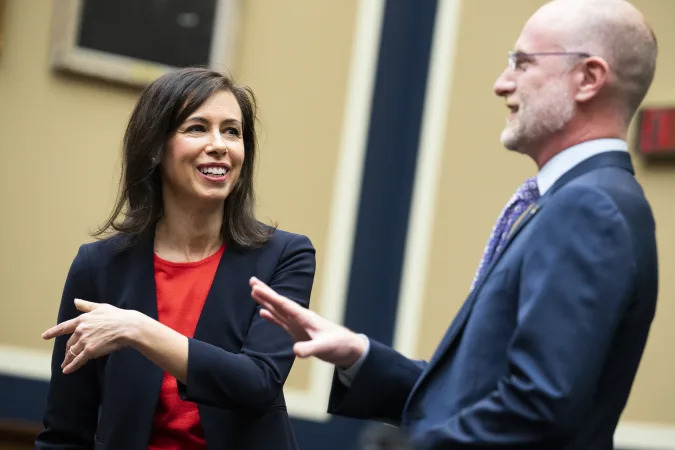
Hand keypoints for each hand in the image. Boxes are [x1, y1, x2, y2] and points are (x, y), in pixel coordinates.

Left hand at [42, 299, 140, 373]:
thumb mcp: (101, 307)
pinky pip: (78, 360)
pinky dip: (71, 366)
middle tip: (66, 356)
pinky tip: (67, 371)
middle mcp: (81, 330)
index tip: (45, 336)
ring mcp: (85, 341)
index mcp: (82, 319)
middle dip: (67, 350)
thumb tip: (75, 301)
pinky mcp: (90, 350)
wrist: (128, 327)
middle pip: (70, 342)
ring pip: (72, 352)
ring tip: (65, 365)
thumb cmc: (117, 316)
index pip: (64, 327)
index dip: (53, 332)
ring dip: (68, 359)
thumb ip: (86, 306)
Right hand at [249, 277, 366, 367]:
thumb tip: (294, 351)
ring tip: (253, 292)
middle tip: (251, 281)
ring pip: (278, 310)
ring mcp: (298, 324)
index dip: (269, 296)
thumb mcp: (324, 348)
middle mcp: (299, 318)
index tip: (256, 287)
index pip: (283, 304)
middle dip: (265, 292)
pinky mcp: (298, 332)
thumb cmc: (338, 344)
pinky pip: (281, 322)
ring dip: (266, 301)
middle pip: (279, 303)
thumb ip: (309, 349)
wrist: (347, 348)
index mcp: (304, 317)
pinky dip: (271, 316)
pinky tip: (262, 313)